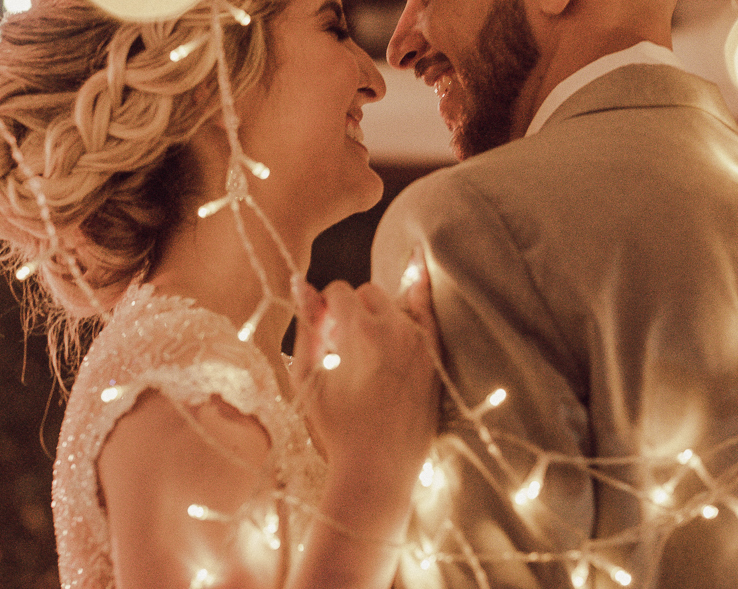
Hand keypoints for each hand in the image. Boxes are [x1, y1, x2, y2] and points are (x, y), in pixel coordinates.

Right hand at [291, 247, 438, 477]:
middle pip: (369, 292)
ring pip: (396, 303)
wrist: (378, 472)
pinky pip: (428, 311)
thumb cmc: (335, 428)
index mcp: (361, 331)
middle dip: (352, 310)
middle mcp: (397, 329)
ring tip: (367, 350)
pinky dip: (419, 294)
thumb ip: (306, 325)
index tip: (323, 335)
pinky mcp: (436, 357)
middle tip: (342, 346)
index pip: (339, 290)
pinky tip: (417, 264)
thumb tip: (301, 281)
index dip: (325, 310)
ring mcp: (422, 342)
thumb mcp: (307, 377)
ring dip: (379, 314)